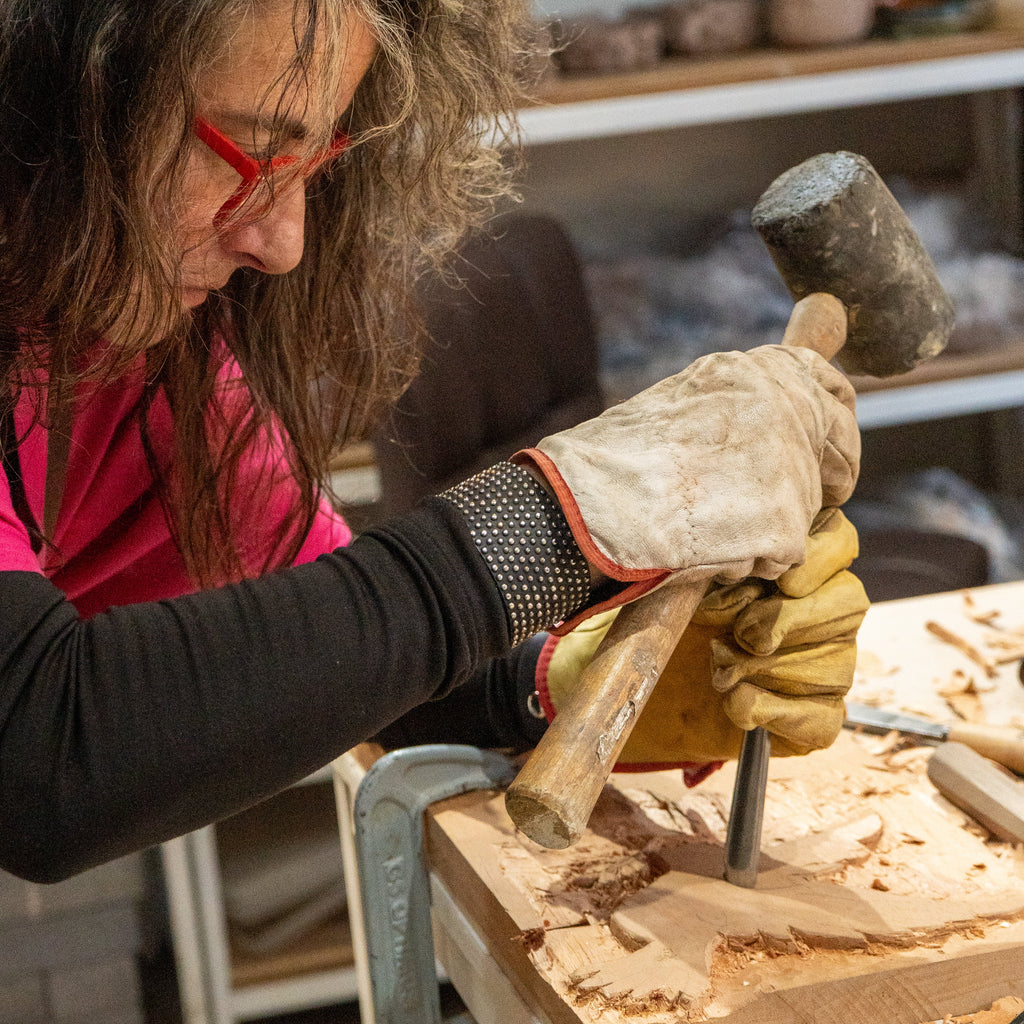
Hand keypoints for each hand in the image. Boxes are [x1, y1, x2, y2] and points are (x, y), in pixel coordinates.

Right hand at [514, 346, 858, 629]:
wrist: (587, 504)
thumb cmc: (612, 463)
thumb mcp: (676, 408)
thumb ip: (730, 412)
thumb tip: (763, 436)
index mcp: (752, 372)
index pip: (827, 386)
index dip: (833, 419)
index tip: (828, 447)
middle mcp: (782, 409)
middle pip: (828, 451)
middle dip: (810, 480)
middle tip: (776, 506)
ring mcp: (788, 468)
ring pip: (804, 507)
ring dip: (768, 523)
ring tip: (708, 525)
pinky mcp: (784, 525)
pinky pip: (785, 553)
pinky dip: (752, 561)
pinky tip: (708, 550)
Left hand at [536, 508, 868, 767]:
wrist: (652, 679)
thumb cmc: (676, 609)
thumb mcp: (686, 575)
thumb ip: (715, 556)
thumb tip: (728, 553)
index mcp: (800, 558)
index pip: (840, 541)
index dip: (821, 557)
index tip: (781, 577)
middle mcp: (828, 607)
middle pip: (850, 602)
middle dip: (789, 618)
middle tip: (741, 631)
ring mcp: (830, 661)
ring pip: (835, 662)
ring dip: (768, 668)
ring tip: (719, 665)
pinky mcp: (816, 713)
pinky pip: (822, 717)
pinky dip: (771, 711)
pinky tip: (734, 702)